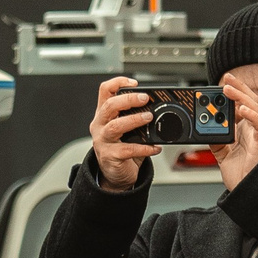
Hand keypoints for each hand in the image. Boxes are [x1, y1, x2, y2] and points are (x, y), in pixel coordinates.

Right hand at [90, 76, 157, 190]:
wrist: (114, 174)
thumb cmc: (121, 148)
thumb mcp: (125, 129)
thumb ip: (135, 118)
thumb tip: (157, 109)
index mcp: (104, 114)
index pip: (105, 91)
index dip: (118, 83)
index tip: (134, 83)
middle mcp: (100, 125)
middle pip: (109, 106)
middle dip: (128, 99)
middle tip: (145, 99)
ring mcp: (103, 141)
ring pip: (115, 126)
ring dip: (134, 120)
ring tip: (149, 117)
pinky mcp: (111, 156)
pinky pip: (128, 149)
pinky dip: (144, 147)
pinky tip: (155, 147)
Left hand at [215, 73, 257, 191]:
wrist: (246, 192)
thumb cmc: (240, 175)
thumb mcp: (221, 154)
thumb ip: (216, 140)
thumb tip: (206, 128)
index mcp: (243, 130)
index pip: (239, 105)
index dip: (233, 93)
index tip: (222, 83)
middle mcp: (251, 130)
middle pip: (248, 102)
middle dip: (238, 88)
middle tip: (227, 77)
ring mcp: (257, 136)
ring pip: (254, 109)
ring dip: (242, 97)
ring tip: (229, 89)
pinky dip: (252, 116)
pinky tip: (243, 110)